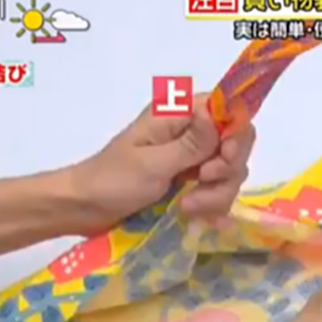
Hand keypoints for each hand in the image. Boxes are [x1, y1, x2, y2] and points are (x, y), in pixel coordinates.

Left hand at [71, 93, 255, 232]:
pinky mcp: (190, 182)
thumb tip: (217, 112)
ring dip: (216, 192)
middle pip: (236, 142)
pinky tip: (192, 213)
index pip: (228, 109)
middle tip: (202, 181)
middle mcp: (190, 131)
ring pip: (230, 171)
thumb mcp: (153, 163)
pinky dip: (211, 204)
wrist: (85, 208)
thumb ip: (191, 143)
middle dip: (226, 169)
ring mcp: (191, 158)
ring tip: (189, 206)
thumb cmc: (113, 181)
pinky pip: (217, 190)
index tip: (224, 158)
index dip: (235, 133)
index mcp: (177, 113)